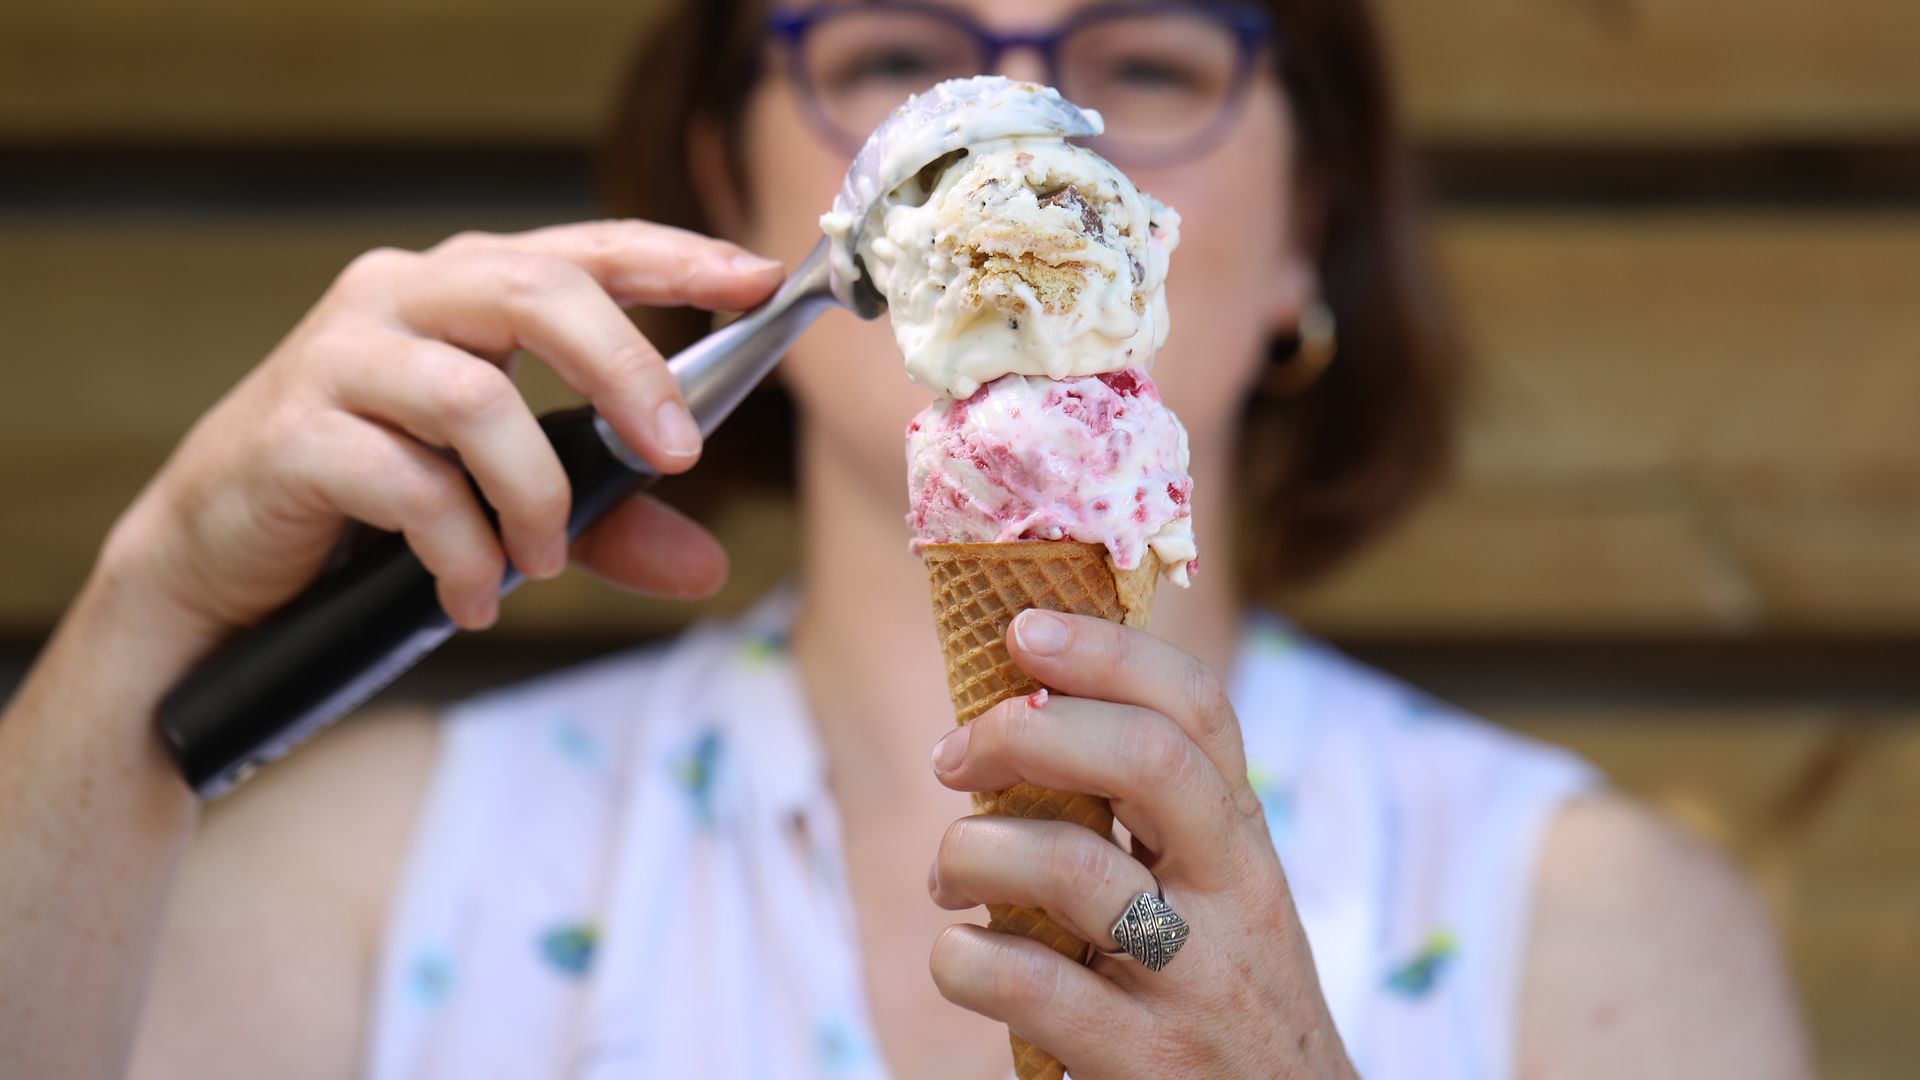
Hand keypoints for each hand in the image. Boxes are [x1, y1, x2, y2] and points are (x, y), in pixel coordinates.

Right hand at [97, 220, 782, 649]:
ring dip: (535, 494)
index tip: (757, 279)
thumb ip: (606, 523)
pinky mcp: (291, 435)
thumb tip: (707, 567)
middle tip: (679, 455)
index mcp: (460, 292)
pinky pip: (406, 483)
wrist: (219, 559)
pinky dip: (460, 551)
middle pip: (533, 292)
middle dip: (625, 370)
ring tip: (544, 563)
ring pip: (473, 397)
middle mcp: (399, 299)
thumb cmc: (373, 505)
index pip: (582, 249)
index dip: (674, 256)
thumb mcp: (508, 506)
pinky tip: (470, 599)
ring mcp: (337, 359)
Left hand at [926, 609, 1356, 1078]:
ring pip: (1073, 868)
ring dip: (974, 851)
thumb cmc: (1219, 999)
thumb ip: (1147, 820)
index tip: (1020, 631)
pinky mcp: (1147, 1063)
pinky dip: (966, 959)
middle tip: (955, 758)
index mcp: (1242, 841)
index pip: (1198, 710)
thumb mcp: (1214, 899)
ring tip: (948, 875)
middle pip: (1148, 761)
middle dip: (1028, 733)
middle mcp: (1235, 899)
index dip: (1108, 652)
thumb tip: (1021, 715)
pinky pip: (1031, 986)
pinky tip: (962, 958)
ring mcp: (1195, 983)